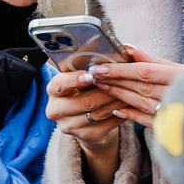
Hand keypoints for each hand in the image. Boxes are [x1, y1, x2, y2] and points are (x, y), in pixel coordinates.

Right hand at [46, 51, 139, 183]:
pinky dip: (119, 114)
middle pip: (83, 101)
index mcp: (54, 89)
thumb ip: (91, 67)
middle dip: (105, 91)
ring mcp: (68, 125)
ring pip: (97, 113)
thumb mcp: (85, 78)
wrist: (88, 121)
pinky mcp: (84, 137)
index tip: (91, 75)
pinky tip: (128, 107)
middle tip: (121, 83)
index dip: (75, 80)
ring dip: (116, 102)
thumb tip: (106, 47)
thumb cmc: (87, 91)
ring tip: (130, 92)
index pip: (60, 84)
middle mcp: (56, 109)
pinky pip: (106, 124)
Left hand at [83, 47, 183, 122]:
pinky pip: (147, 121)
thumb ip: (153, 60)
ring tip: (101, 88)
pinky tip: (117, 110)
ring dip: (118, 96)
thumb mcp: (180, 69)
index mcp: (181, 77)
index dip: (120, 70)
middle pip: (139, 87)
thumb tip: (129, 49)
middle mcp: (178, 95)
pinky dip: (131, 115)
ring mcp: (175, 114)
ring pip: (140, 104)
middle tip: (94, 76)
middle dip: (114, 81)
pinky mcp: (172, 128)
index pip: (144, 72)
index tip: (101, 67)